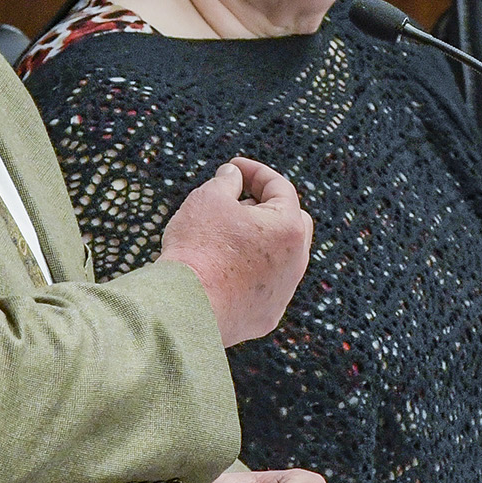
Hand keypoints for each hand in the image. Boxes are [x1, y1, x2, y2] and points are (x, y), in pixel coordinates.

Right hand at [158, 157, 311, 347]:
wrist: (185, 307)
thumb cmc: (199, 247)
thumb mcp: (209, 199)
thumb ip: (226, 181)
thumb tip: (233, 176)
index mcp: (289, 228)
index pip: (280, 187)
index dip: (255, 171)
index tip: (233, 167)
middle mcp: (296, 262)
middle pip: (291, 222)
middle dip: (266, 205)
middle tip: (238, 199)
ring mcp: (283, 293)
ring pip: (281, 257)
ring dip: (260, 240)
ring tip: (227, 233)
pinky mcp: (267, 316)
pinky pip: (266, 285)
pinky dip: (251, 271)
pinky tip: (226, 267)